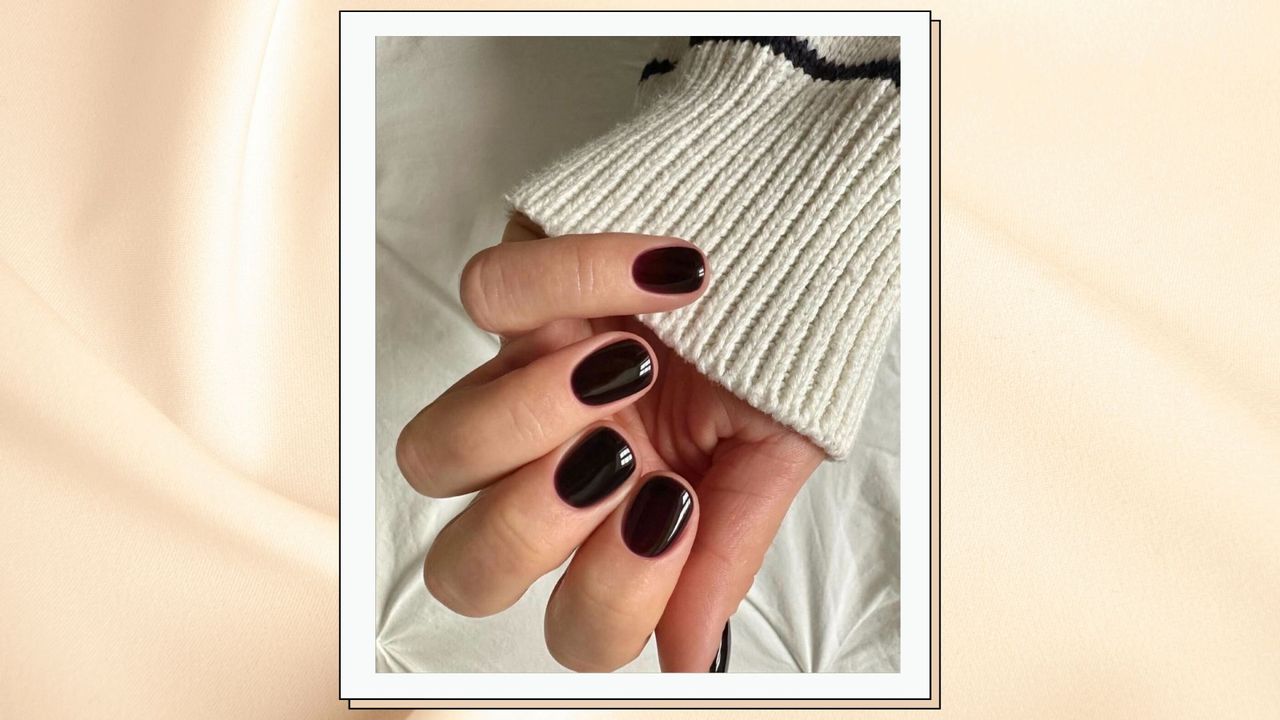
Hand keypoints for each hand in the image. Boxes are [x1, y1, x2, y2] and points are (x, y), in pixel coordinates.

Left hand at [397, 215, 824, 671]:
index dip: (615, 594)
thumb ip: (726, 554)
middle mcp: (553, 469)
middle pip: (464, 570)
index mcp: (622, 522)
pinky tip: (663, 276)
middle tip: (616, 454)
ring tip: (623, 363)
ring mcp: (518, 384)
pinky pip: (491, 296)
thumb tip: (687, 660)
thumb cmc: (774, 353)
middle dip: (529, 527)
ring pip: (432, 454)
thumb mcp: (768, 453)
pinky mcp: (513, 286)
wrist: (785, 236)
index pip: (575, 626)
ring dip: (523, 415)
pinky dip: (576, 277)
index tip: (678, 505)